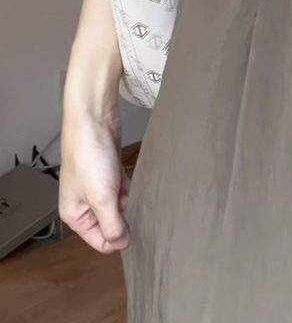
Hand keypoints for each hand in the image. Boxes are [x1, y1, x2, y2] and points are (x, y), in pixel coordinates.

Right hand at [59, 107, 130, 253]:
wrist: (94, 120)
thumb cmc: (90, 158)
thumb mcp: (101, 198)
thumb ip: (112, 224)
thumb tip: (121, 244)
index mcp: (75, 215)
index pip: (100, 240)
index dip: (117, 239)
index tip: (137, 232)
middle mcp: (85, 203)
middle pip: (111, 222)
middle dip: (126, 218)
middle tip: (144, 214)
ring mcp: (98, 186)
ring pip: (119, 204)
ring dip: (131, 201)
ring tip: (144, 197)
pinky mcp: (110, 171)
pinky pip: (123, 187)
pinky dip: (132, 187)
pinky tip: (142, 184)